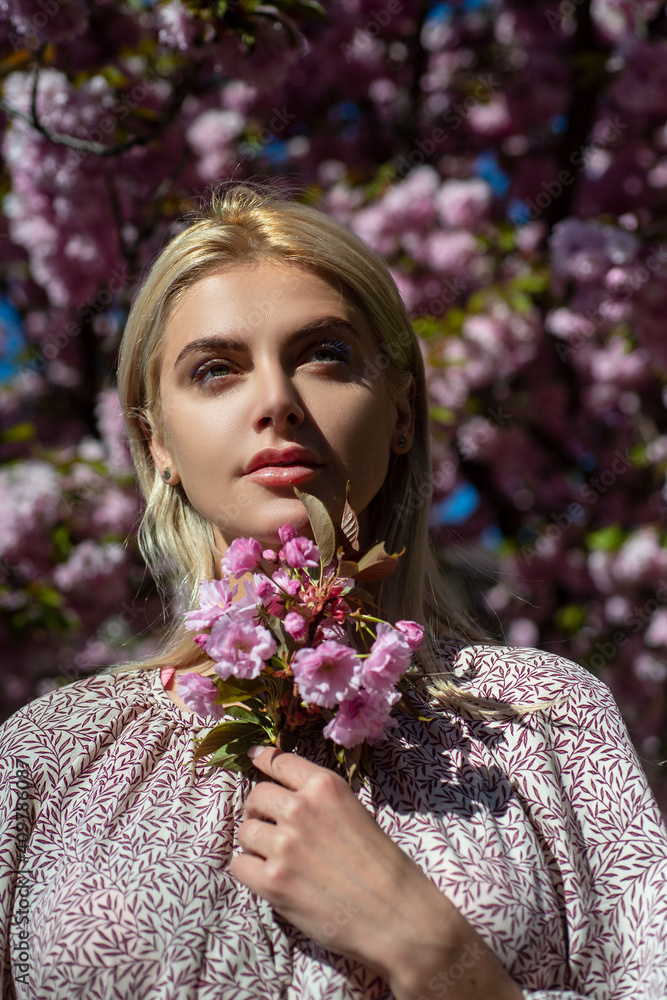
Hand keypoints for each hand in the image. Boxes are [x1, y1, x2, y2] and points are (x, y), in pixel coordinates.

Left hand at [229, 747, 522, 999]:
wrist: (397, 915)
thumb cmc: (384, 866)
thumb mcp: (356, 813)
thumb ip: (321, 801)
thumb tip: (289, 797)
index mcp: (325, 787)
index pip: (279, 761)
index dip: (263, 759)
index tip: (254, 757)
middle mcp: (300, 809)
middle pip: (256, 796)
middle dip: (258, 809)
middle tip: (268, 825)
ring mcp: (284, 845)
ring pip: (245, 831)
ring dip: (255, 843)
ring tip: (274, 857)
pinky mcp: (273, 882)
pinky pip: (239, 865)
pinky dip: (249, 870)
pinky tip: (268, 877)